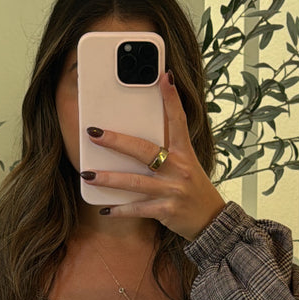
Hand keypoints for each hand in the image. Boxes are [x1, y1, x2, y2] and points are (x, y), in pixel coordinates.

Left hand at [82, 71, 225, 242]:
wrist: (211, 221)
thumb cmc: (193, 188)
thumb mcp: (187, 164)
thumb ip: (167, 149)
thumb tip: (139, 134)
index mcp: (185, 153)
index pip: (178, 121)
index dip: (172, 99)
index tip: (164, 78)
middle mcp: (180, 169)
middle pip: (145, 150)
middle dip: (116, 141)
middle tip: (93, 132)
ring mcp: (173, 191)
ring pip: (135, 182)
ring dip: (109, 178)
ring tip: (87, 174)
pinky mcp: (167, 211)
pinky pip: (138, 208)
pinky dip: (120, 210)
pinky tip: (104, 209)